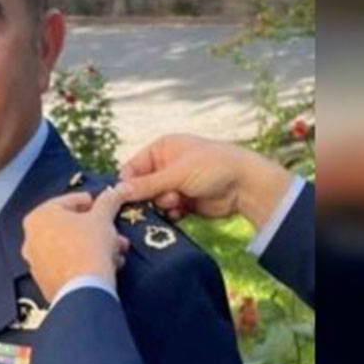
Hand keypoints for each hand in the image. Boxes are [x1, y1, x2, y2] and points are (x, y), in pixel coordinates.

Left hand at [22, 187, 128, 301]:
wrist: (83, 290)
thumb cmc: (89, 245)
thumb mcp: (102, 218)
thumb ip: (109, 201)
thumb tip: (119, 189)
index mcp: (38, 217)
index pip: (68, 202)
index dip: (91, 202)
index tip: (106, 206)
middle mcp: (31, 239)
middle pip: (69, 227)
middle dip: (96, 229)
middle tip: (114, 232)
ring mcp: (36, 263)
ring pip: (70, 247)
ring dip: (95, 247)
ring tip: (116, 251)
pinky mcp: (45, 283)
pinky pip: (67, 266)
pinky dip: (85, 263)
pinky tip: (106, 266)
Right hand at [116, 134, 292, 228]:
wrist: (246, 186)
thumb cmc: (213, 167)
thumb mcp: (177, 173)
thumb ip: (147, 184)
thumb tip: (118, 192)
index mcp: (162, 149)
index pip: (132, 168)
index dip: (128, 184)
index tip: (125, 199)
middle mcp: (165, 166)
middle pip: (141, 188)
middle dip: (148, 197)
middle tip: (161, 199)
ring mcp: (175, 185)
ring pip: (154, 202)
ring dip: (163, 205)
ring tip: (178, 202)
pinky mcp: (184, 202)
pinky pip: (167, 212)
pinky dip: (172, 214)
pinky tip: (182, 211)